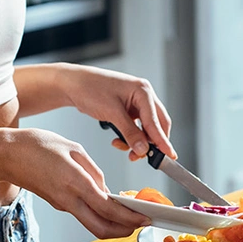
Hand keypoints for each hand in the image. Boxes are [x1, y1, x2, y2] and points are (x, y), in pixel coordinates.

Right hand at [0, 127, 150, 238]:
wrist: (5, 154)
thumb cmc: (35, 145)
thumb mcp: (72, 147)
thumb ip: (93, 169)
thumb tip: (107, 189)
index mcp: (75, 182)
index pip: (108, 208)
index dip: (130, 217)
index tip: (145, 217)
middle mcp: (68, 199)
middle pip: (101, 228)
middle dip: (124, 230)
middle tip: (139, 223)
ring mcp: (61, 204)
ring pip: (92, 224)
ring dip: (112, 224)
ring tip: (128, 214)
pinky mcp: (57, 203)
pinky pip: (82, 214)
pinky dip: (99, 214)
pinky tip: (107, 203)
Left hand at [59, 64, 176, 161]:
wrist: (72, 84)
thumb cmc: (90, 89)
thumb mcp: (111, 113)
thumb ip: (129, 132)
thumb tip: (143, 149)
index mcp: (143, 91)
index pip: (157, 121)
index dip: (162, 140)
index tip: (169, 155)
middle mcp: (142, 95)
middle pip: (157, 124)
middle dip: (150, 142)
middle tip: (143, 156)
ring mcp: (135, 102)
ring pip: (146, 128)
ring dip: (138, 141)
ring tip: (126, 151)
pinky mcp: (127, 109)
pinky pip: (135, 127)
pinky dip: (129, 137)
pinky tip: (118, 141)